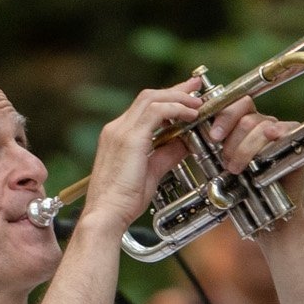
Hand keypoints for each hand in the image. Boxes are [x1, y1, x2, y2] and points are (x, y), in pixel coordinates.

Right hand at [79, 78, 203, 230]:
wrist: (106, 214)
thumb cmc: (122, 201)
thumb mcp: (151, 172)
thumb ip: (167, 154)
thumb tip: (185, 143)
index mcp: (118, 135)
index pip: (145, 107)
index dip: (168, 97)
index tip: (187, 94)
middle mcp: (117, 128)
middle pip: (149, 96)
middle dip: (175, 90)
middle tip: (196, 88)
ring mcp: (120, 131)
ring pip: (152, 98)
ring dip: (178, 97)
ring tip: (197, 102)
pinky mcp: (129, 139)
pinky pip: (156, 112)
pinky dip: (176, 109)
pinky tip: (190, 114)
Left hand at [206, 97, 299, 174]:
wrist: (267, 202)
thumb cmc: (245, 182)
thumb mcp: (226, 161)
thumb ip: (218, 145)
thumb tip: (205, 134)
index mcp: (244, 121)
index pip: (236, 105)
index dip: (224, 117)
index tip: (214, 136)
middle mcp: (261, 122)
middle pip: (246, 120)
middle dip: (232, 142)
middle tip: (226, 161)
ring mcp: (278, 129)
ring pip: (261, 128)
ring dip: (246, 149)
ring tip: (237, 168)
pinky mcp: (294, 138)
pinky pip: (286, 129)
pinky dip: (277, 131)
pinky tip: (272, 136)